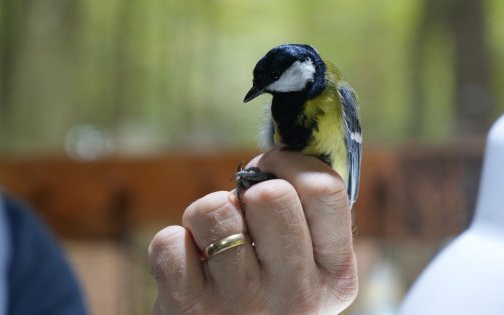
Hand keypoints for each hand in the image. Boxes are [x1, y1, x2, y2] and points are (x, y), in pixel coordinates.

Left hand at [148, 150, 357, 313]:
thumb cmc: (266, 297)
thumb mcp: (304, 267)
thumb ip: (302, 215)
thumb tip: (269, 155)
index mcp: (335, 276)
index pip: (324, 189)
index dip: (290, 164)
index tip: (271, 171)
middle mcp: (296, 295)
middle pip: (270, 195)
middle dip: (247, 193)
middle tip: (242, 218)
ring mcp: (241, 306)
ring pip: (213, 208)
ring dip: (205, 215)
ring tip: (212, 244)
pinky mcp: (189, 312)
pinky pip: (168, 242)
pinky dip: (173, 244)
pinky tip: (189, 267)